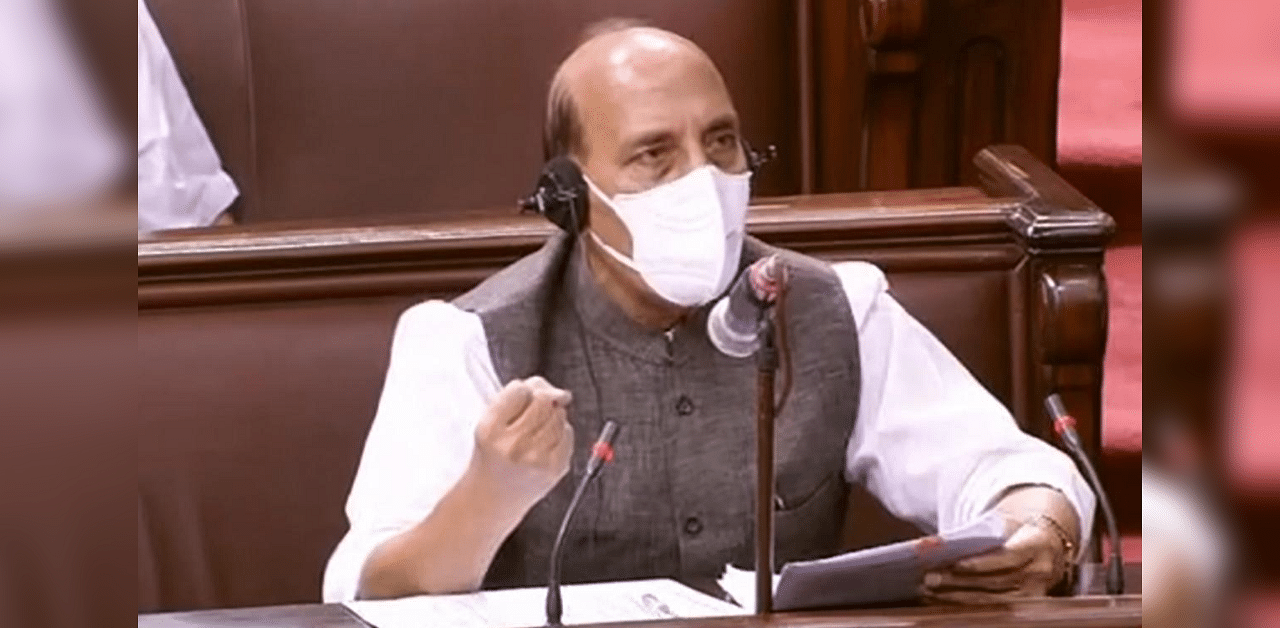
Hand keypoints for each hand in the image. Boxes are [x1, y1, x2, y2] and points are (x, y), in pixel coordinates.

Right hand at [470, 377, 574, 509]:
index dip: (523, 391)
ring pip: (559, 415)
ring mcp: (537, 458)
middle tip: (530, 416)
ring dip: (551, 417)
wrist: (491, 500)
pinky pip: (568, 433)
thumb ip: (516, 398)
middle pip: (544, 400)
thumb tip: (557, 391)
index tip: (520, 400)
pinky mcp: (555, 468)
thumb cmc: (492, 456)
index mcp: (491, 430)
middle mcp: (513, 445)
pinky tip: (544, 445)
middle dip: (541, 400)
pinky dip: (560, 433)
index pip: (519, 390)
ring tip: (534, 433)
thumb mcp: (489, 424)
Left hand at [921, 486, 1077, 603]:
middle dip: (960, 582)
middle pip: (997, 582)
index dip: (982, 563)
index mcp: (1037, 544)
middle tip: (931, 578)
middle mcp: (1041, 571)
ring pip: (994, 600)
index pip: (1009, 557)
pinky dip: (967, 605)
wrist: (1048, 545)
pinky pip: (995, 609)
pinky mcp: (1027, 605)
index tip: (955, 564)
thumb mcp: (1004, 524)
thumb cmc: (1016, 532)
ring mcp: (1036, 592)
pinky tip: (945, 600)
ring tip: (931, 590)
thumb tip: (935, 544)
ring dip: (958, 597)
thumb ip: (978, 533)